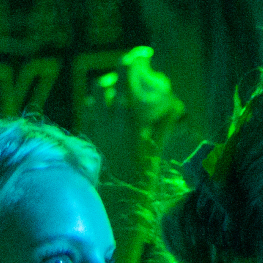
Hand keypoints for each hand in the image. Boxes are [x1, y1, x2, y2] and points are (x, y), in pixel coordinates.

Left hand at [77, 46, 184, 189]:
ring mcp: (92, 131)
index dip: (134, 58)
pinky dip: (97, 110)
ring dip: (105, 93)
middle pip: (103, 83)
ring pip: (92, 100)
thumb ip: (164, 125)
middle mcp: (105, 120)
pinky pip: (87, 116)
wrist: (116, 208)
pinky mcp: (86, 143)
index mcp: (127, 117)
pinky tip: (108, 118)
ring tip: (119, 97)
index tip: (144, 54)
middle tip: (130, 79)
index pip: (125, 74)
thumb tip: (176, 106)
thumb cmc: (141, 182)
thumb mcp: (156, 152)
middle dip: (116, 76)